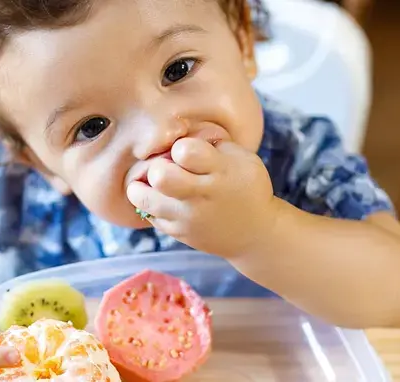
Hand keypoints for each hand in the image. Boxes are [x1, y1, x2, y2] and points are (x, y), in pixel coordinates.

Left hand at [127, 137, 278, 256]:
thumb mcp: (240, 157)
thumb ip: (210, 143)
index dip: (181, 147)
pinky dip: (151, 205)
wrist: (256, 233)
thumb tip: (176, 129)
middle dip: (156, 166)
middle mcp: (202, 196)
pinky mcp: (178, 233)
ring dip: (143, 186)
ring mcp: (188, 218)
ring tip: (155, 183)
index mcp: (221, 171)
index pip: (185, 151)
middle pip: (159, 176)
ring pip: (144, 198)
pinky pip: (149, 215)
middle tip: (164, 168)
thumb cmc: (245, 186)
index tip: (186, 153)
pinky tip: (164, 199)